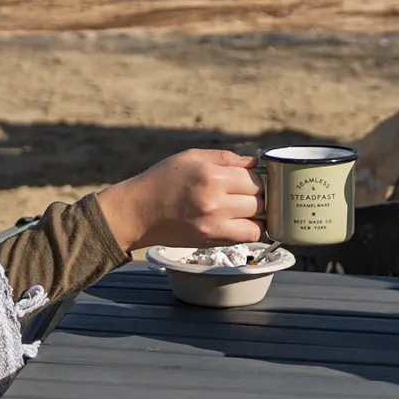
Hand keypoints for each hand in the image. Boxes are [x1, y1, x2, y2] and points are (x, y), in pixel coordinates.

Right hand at [96, 149, 263, 251]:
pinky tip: (241, 221)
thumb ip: (226, 158)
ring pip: (259, 219)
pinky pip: (249, 236)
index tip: (249, 178)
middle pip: (259, 199)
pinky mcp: (212, 241)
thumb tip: (255, 163)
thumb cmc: (163, 180)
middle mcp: (215, 202)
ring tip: (244, 207)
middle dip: (257, 194)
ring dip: (257, 213)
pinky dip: (252, 229)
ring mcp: (214, 225)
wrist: (138, 212)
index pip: (254, 178)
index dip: (256, 177)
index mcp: (211, 176)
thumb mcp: (192, 157)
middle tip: (245, 192)